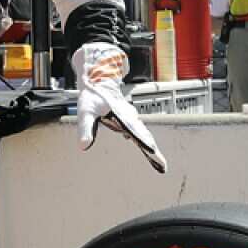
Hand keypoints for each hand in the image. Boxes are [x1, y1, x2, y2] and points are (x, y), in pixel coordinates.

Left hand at [72, 42, 166, 172]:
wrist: (100, 80)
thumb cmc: (92, 96)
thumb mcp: (85, 113)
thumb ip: (86, 129)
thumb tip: (83, 146)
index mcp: (122, 117)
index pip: (135, 133)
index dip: (144, 143)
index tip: (153, 153)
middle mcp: (130, 118)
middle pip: (145, 137)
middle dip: (154, 153)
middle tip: (163, 167)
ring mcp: (132, 118)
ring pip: (145, 135)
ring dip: (152, 149)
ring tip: (160, 164)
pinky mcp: (130, 119)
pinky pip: (140, 132)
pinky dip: (145, 142)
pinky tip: (148, 150)